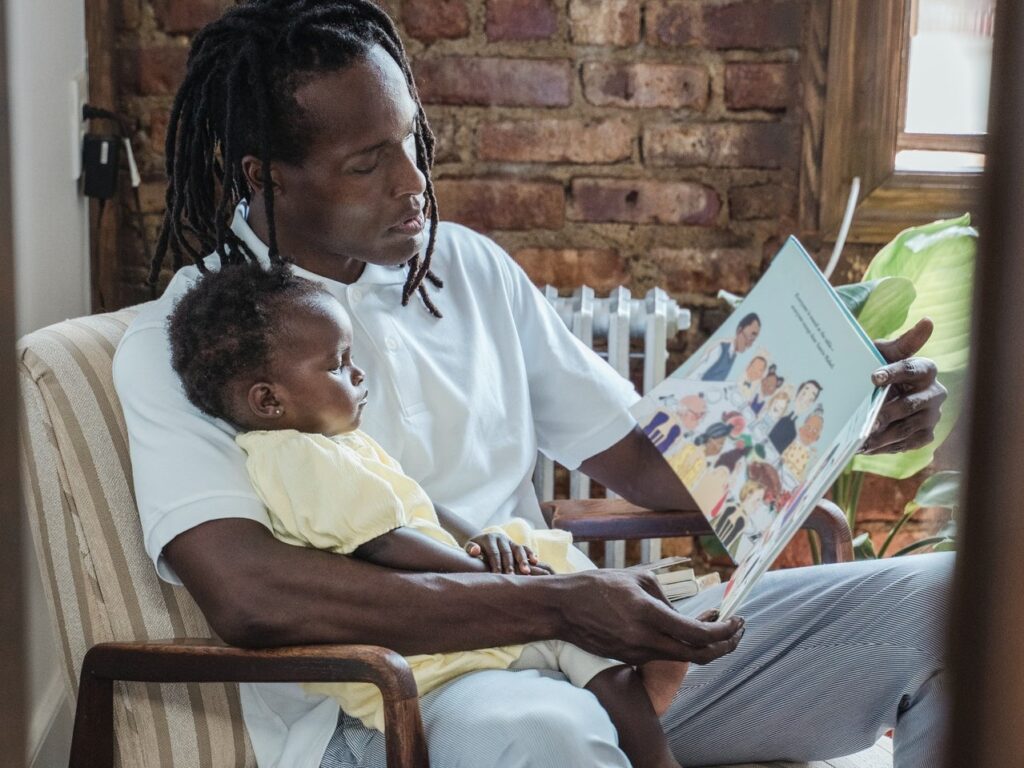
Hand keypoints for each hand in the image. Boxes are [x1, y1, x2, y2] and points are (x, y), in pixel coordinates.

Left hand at [465, 532, 553, 574]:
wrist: (481, 540)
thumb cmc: (475, 548)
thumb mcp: (469, 547)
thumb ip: (471, 548)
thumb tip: (476, 550)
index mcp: (489, 539)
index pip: (494, 553)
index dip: (496, 564)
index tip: (497, 576)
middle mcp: (501, 538)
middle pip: (507, 552)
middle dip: (510, 565)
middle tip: (512, 577)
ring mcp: (510, 541)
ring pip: (518, 549)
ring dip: (523, 560)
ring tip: (527, 572)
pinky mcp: (516, 545)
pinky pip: (525, 548)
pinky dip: (531, 553)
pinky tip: (535, 562)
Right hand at [558, 569, 744, 665]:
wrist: (562, 608)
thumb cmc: (597, 586)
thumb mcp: (637, 578)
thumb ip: (666, 598)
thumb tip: (685, 614)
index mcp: (648, 614)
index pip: (698, 634)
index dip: (724, 631)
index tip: (737, 620)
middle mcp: (644, 639)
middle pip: (699, 656)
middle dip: (725, 645)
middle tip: (737, 629)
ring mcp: (636, 653)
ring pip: (682, 657)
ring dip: (705, 644)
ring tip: (717, 623)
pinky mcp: (629, 657)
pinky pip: (663, 654)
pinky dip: (682, 644)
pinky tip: (686, 629)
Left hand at [861, 318, 946, 454]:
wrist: (877, 392)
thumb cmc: (881, 367)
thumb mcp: (886, 352)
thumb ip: (903, 342)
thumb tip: (929, 321)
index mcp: (926, 369)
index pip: (913, 370)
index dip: (894, 373)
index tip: (873, 377)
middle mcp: (935, 393)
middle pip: (910, 404)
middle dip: (887, 412)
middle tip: (867, 419)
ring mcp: (931, 416)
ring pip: (907, 427)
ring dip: (883, 434)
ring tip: (862, 437)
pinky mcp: (925, 435)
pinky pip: (906, 443)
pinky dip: (886, 446)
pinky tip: (867, 447)